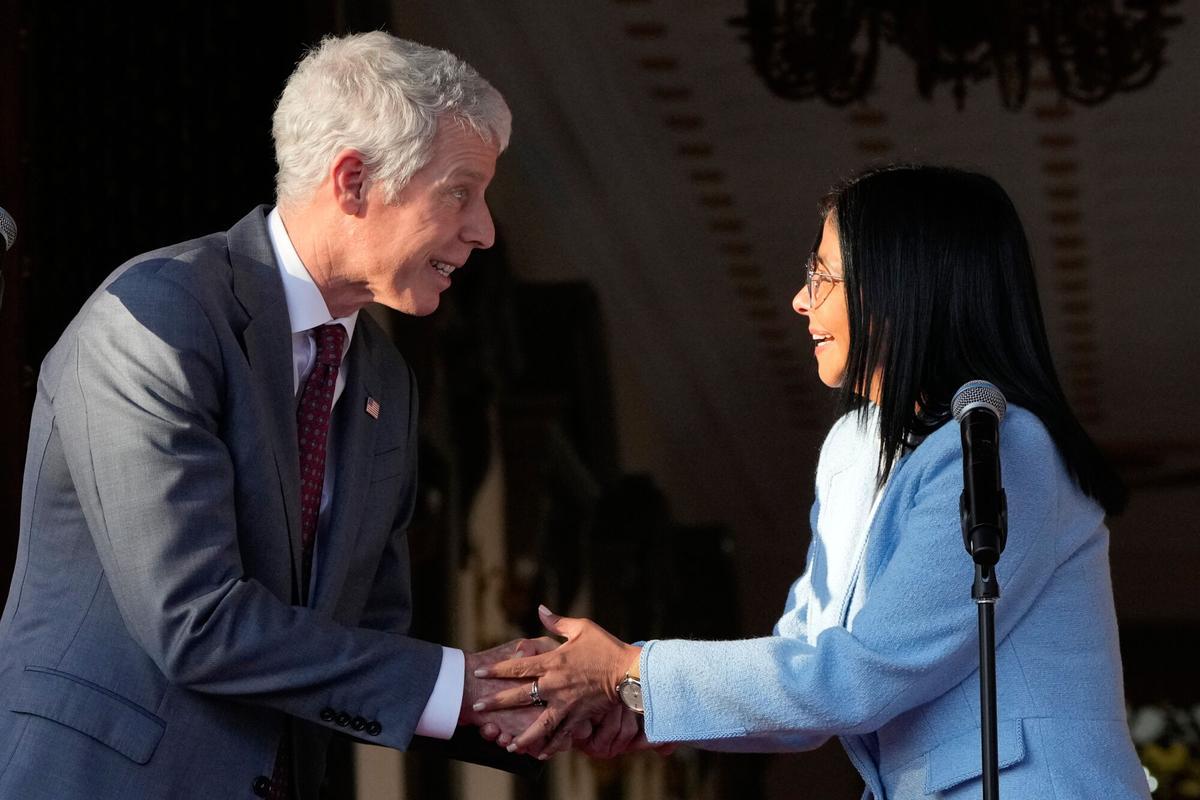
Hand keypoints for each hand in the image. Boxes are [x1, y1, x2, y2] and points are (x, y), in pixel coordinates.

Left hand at [472, 605, 640, 756]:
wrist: (629, 671)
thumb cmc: (605, 646)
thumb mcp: (581, 627)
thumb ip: (557, 622)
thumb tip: (540, 608)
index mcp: (553, 661)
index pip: (518, 666)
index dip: (496, 669)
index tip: (479, 672)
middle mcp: (555, 684)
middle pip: (520, 695)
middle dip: (496, 701)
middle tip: (478, 706)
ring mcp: (566, 703)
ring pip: (538, 723)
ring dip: (522, 734)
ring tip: (507, 743)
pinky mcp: (579, 715)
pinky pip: (562, 733)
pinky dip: (551, 744)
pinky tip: (540, 753)